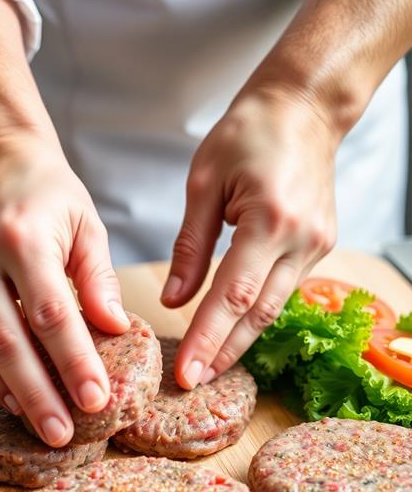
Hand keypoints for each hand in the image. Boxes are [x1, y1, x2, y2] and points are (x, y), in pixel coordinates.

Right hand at [0, 130, 129, 446]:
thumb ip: (99, 278)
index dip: (74, 362)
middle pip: (10, 341)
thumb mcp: (86, 223)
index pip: (52, 314)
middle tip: (63, 433)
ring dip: (11, 393)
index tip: (97, 399)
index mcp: (23, 239)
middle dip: (39, 393)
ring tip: (42, 427)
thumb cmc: (46, 191)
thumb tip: (116, 330)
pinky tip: (12, 398)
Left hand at [161, 87, 337, 387]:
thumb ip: (189, 246)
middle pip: (258, 314)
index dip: (208, 338)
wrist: (305, 107)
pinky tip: (232, 332)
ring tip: (209, 368)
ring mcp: (316, 246)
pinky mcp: (319, 246)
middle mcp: (301, 240)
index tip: (187, 373)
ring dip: (240, 341)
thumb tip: (173, 299)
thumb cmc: (249, 132)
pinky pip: (283, 290)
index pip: (233, 295)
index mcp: (269, 219)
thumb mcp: (204, 181)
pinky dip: (255, 314)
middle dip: (224, 353)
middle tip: (194, 384)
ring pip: (273, 308)